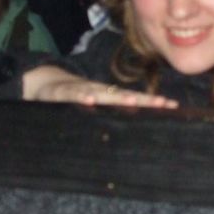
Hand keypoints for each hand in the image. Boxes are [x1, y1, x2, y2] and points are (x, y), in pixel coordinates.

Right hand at [22, 66, 177, 107]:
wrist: (42, 83)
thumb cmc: (70, 99)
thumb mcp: (90, 107)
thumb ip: (107, 116)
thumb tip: (130, 130)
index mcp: (106, 96)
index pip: (132, 99)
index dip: (151, 102)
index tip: (172, 106)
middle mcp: (98, 91)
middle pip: (124, 96)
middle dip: (143, 100)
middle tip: (163, 104)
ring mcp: (81, 90)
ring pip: (102, 93)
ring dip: (117, 98)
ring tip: (133, 103)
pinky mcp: (62, 93)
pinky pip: (73, 95)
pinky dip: (83, 97)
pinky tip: (91, 100)